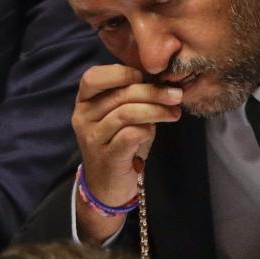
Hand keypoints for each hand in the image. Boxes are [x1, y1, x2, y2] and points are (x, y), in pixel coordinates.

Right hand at [72, 64, 182, 240]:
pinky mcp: (107, 157)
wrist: (108, 185)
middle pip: (119, 95)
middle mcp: (83, 118)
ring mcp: (93, 138)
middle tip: (176, 95)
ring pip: (126, 113)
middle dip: (152, 92)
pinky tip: (155, 131)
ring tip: (174, 112)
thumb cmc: (119, 143)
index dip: (121, 73)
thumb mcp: (121, 114)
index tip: (146, 77)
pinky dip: (147, 129)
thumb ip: (131, 96)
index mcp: (84, 102)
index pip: (93, 76)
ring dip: (156, 110)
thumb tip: (162, 81)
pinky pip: (131, 134)